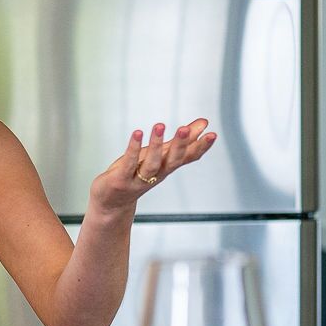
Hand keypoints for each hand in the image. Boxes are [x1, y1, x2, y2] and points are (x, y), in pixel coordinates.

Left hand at [89, 119, 215, 215]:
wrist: (112, 203)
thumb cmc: (137, 174)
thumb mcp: (161, 155)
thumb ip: (181, 140)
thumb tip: (204, 123)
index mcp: (167, 167)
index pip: (188, 158)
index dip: (201, 147)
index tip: (212, 134)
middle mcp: (156, 174)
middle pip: (172, 161)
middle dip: (180, 145)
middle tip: (185, 128)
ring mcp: (139, 179)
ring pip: (151, 163)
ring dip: (156, 145)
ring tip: (160, 126)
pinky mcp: (121, 179)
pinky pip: (129, 163)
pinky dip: (133, 148)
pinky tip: (138, 133)